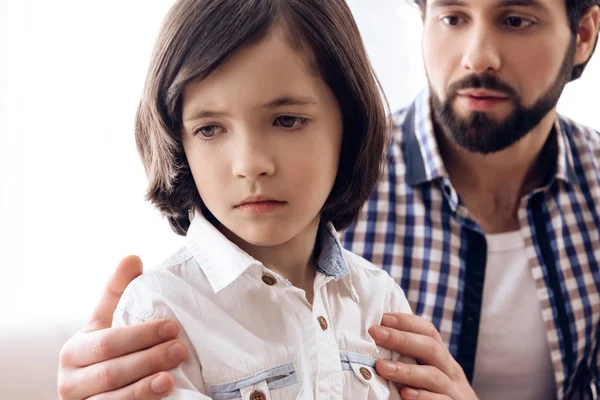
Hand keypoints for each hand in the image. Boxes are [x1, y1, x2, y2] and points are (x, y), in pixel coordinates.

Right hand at [58, 255, 188, 399]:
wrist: (93, 392)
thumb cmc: (105, 352)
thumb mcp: (106, 322)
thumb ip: (117, 292)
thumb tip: (132, 258)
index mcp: (74, 351)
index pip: (108, 342)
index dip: (140, 335)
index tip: (172, 326)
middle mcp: (71, 382)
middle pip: (111, 372)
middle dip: (148, 360)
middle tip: (180, 349)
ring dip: (143, 389)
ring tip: (170, 378)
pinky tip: (161, 397)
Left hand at [369, 313, 477, 399]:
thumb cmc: (437, 394)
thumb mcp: (429, 372)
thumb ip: (410, 358)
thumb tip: (378, 338)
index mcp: (442, 358)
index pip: (428, 332)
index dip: (406, 322)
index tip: (383, 318)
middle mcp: (451, 371)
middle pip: (430, 348)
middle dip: (401, 339)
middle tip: (376, 333)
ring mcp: (454, 391)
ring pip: (434, 376)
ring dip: (406, 370)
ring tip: (381, 367)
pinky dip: (423, 397)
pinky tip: (405, 394)